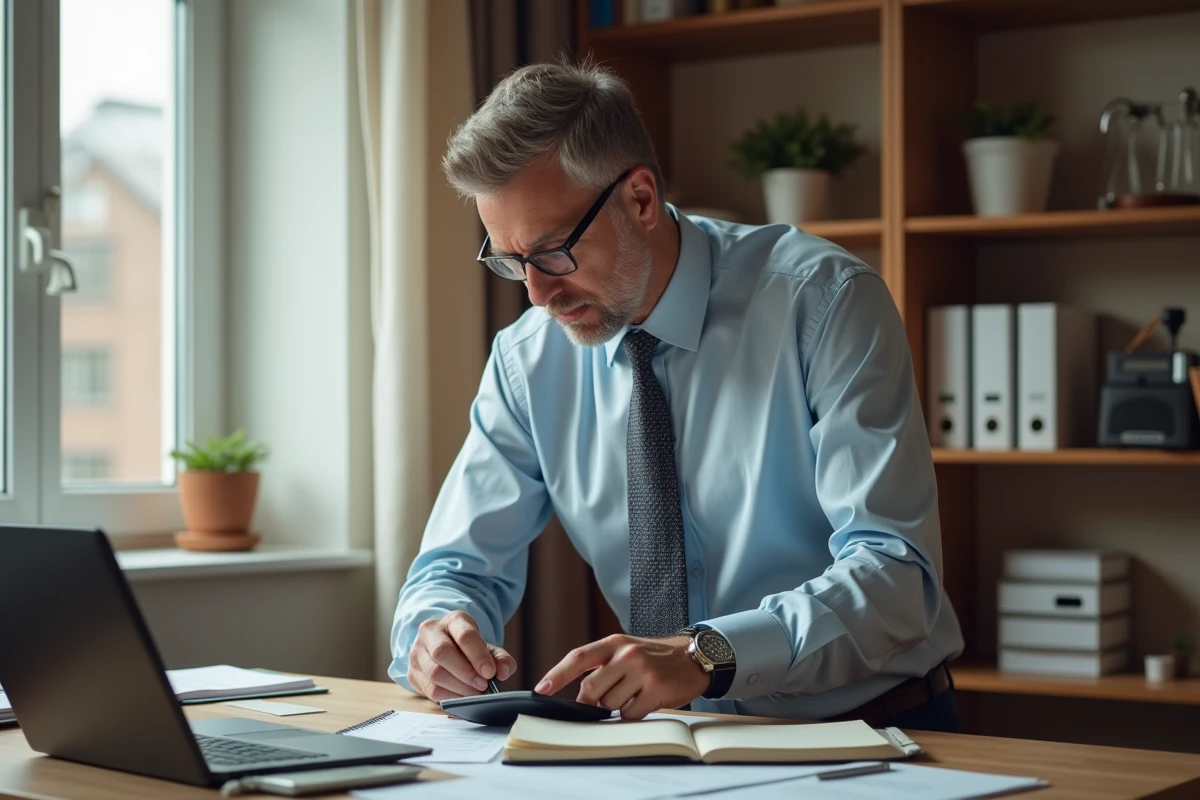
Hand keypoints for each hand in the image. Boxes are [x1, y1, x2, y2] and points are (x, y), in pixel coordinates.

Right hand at [408, 610, 516, 701]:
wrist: (445, 648)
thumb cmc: (468, 649)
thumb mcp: (486, 648)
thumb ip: (500, 658)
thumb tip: (504, 672)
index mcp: (453, 620)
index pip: (464, 635)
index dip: (478, 656)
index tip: (490, 673)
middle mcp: (430, 632)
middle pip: (442, 652)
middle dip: (466, 673)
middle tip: (483, 686)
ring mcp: (417, 652)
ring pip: (434, 672)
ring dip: (458, 688)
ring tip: (474, 693)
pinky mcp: (412, 672)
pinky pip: (429, 689)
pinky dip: (449, 697)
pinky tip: (462, 697)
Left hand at [535, 634, 709, 719]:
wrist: (692, 657)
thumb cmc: (653, 658)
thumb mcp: (626, 651)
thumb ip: (602, 667)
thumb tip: (577, 696)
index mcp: (614, 643)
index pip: (578, 657)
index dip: (557, 674)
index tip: (541, 689)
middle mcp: (627, 654)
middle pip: (591, 689)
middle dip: (593, 702)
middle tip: (607, 700)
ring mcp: (642, 671)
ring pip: (610, 704)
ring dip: (618, 707)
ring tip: (635, 693)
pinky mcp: (656, 689)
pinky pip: (630, 714)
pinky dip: (634, 713)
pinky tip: (646, 700)